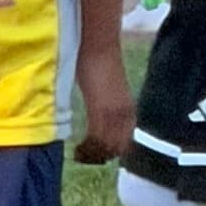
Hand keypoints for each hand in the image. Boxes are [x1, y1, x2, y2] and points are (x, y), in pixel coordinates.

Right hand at [72, 43, 134, 164]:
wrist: (98, 48)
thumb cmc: (97, 64)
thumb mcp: (105, 91)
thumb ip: (104, 106)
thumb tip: (98, 117)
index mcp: (128, 109)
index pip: (125, 141)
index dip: (111, 151)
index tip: (96, 155)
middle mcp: (126, 114)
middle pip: (117, 147)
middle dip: (101, 156)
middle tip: (83, 157)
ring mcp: (115, 113)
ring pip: (107, 145)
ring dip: (92, 154)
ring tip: (78, 154)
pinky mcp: (102, 110)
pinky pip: (96, 139)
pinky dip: (87, 149)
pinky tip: (77, 149)